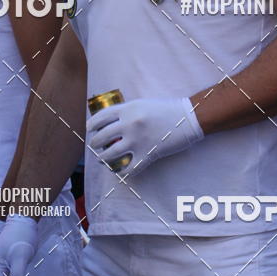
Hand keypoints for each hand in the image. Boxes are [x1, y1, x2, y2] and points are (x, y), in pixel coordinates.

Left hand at [86, 97, 203, 177]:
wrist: (188, 117)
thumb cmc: (166, 109)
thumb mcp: (143, 103)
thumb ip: (127, 111)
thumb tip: (111, 121)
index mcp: (128, 109)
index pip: (100, 117)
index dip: (91, 125)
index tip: (89, 130)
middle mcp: (129, 124)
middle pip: (102, 137)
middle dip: (94, 144)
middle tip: (95, 146)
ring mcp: (137, 140)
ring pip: (110, 154)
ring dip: (103, 159)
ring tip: (102, 159)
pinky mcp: (147, 154)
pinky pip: (127, 169)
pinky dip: (120, 172)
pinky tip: (118, 171)